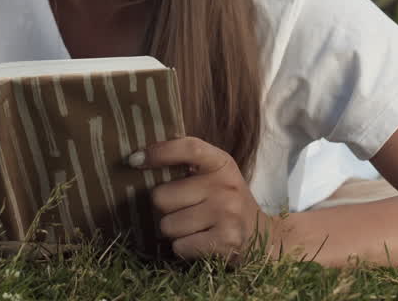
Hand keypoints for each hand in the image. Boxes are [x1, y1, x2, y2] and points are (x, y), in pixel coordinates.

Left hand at [129, 136, 277, 262]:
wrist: (264, 238)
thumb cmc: (225, 204)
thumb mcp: (214, 176)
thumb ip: (186, 165)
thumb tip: (137, 158)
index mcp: (221, 163)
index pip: (187, 147)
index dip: (158, 151)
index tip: (133, 160)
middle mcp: (225, 185)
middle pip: (161, 196)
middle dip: (166, 209)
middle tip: (185, 211)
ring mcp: (227, 213)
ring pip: (167, 225)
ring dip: (174, 232)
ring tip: (195, 229)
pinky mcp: (226, 240)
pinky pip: (179, 246)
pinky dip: (183, 249)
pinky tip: (201, 243)